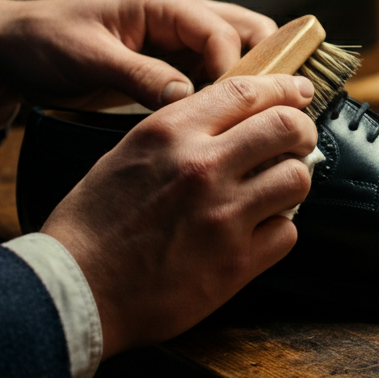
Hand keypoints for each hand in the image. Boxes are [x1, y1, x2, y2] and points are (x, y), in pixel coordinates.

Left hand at [0, 0, 276, 127]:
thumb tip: (186, 100)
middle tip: (264, 115)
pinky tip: (225, 124)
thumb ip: (142, 77)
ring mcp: (178, 36)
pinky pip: (214, 72)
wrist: (13, 47)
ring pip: (238, 52)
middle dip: (263, 70)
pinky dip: (227, 93)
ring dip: (248, 83)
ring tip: (251, 123)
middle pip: (248, 32)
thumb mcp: (91, 61)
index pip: (223, 33)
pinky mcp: (171, 60)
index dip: (237, 74)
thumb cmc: (45, 44)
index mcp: (164, 3)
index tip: (235, 111)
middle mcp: (180, 13)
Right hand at [42, 74, 316, 356]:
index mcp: (171, 132)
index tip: (298, 92)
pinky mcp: (236, 262)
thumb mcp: (128, 153)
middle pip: (286, 127)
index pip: (247, 91)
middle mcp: (202, 165)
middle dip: (301, 131)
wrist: (77, 289)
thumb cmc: (94, 223)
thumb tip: (232, 122)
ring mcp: (224, 215)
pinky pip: (287, 232)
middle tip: (298, 141)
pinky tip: (256, 231)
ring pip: (297, 178)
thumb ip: (181, 131)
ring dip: (291, 181)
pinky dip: (278, 229)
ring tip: (274, 190)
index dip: (283, 88)